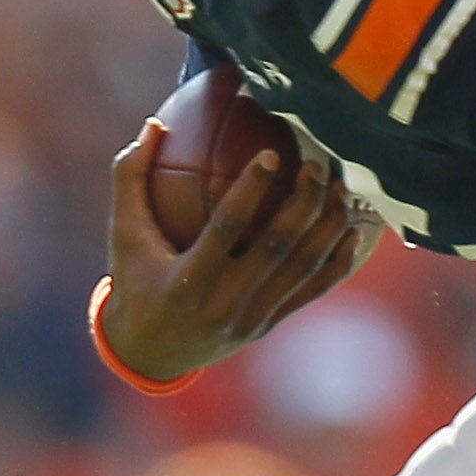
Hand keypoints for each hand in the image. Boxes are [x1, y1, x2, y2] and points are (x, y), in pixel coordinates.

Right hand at [100, 117, 375, 382]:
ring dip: (327, 226)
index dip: (251, 189)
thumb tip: (153, 123)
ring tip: (338, 188)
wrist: (150, 352)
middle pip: (277, 247)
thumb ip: (131, 178)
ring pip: (302, 268)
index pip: (226, 228)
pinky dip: (337, 262)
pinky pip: (312, 291)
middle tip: (316, 165)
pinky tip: (351, 231)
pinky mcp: (270, 324)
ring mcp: (252, 317)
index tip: (272, 153)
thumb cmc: (135, 280)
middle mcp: (224, 302)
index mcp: (188, 279)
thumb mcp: (123, 232)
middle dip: (303, 203)